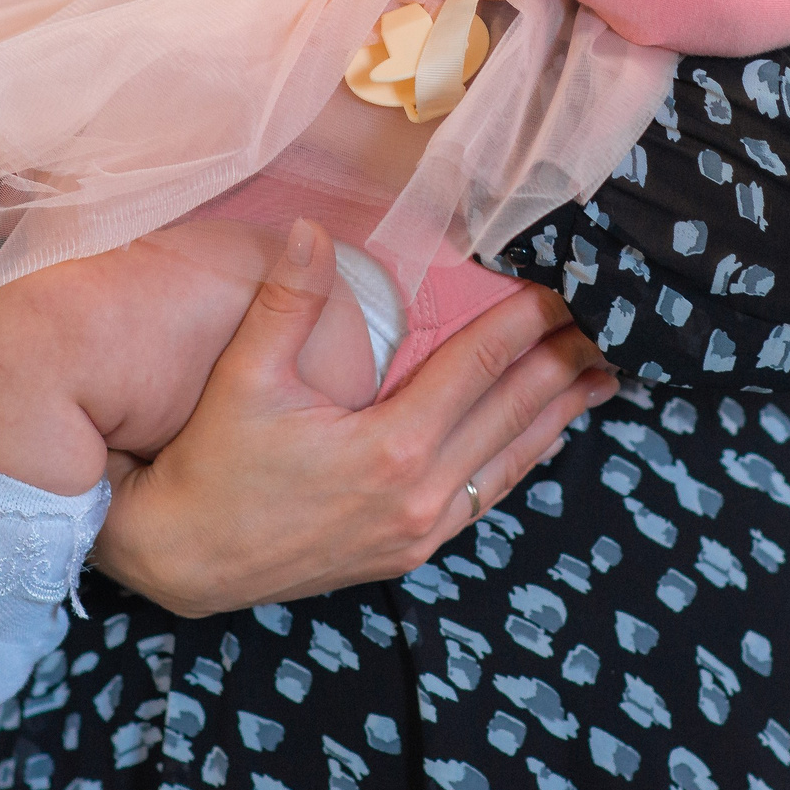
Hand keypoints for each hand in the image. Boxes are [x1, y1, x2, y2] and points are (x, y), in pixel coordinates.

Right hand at [90, 221, 614, 616]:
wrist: (186, 559)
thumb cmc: (212, 466)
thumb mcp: (245, 378)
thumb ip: (287, 301)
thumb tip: (311, 229)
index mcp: (391, 447)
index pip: (478, 368)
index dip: (523, 324)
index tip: (558, 291)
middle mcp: (419, 494)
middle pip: (511, 414)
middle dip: (560, 366)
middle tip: (602, 326)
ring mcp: (419, 531)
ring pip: (509, 463)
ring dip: (557, 417)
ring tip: (601, 380)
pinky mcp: (409, 552)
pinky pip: (484, 499)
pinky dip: (520, 462)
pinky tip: (540, 440)